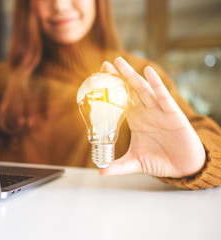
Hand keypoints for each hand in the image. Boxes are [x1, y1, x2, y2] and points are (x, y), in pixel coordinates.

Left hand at [98, 57, 205, 177]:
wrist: (183, 167)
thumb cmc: (160, 161)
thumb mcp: (136, 163)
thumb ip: (118, 166)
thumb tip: (101, 172)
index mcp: (136, 119)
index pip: (120, 101)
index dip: (110, 90)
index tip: (98, 79)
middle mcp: (145, 112)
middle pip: (129, 90)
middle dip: (117, 77)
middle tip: (105, 64)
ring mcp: (158, 111)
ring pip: (143, 89)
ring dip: (131, 75)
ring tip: (119, 63)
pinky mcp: (172, 113)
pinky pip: (163, 96)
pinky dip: (156, 84)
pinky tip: (148, 72)